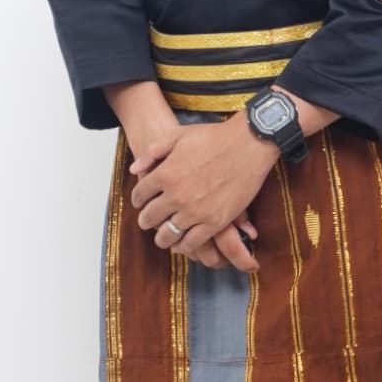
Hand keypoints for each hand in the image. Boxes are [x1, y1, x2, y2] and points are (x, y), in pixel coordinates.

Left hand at [129, 115, 276, 269]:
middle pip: (150, 217)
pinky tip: (182, 243)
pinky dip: (184, 245)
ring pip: (168, 235)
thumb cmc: (214, 137)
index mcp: (164, 174)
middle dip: (145, 220)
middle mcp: (176, 196)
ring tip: (162, 236)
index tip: (140, 202)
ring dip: (162, 237)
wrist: (248, 145)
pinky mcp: (214, 222)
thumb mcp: (178, 135)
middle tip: (147, 221)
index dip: (137, 199)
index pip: (140, 194)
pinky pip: (192, 242)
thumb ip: (153, 152)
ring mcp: (195, 211)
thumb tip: (134, 169)